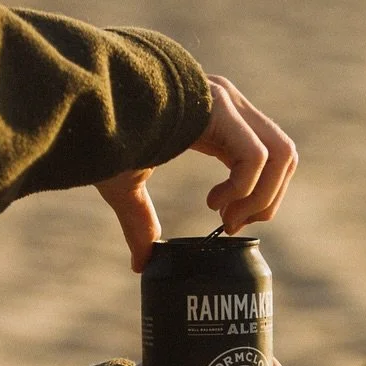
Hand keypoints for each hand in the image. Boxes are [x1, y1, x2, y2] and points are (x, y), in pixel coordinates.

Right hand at [95, 76, 297, 272]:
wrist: (81, 101)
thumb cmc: (98, 135)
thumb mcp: (126, 185)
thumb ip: (141, 221)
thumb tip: (140, 265)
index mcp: (215, 116)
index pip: (269, 155)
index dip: (260, 195)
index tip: (227, 222)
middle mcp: (228, 103)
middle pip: (284, 155)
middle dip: (268, 199)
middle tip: (231, 223)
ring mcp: (226, 102)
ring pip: (281, 155)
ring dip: (261, 197)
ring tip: (225, 216)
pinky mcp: (218, 108)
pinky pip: (256, 157)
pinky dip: (244, 189)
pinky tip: (214, 202)